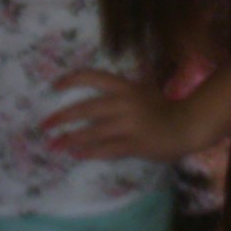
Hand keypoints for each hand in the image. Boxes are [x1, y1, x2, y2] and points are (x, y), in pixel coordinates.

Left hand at [39, 69, 199, 162]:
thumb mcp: (140, 89)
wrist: (186, 125)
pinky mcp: (135, 144)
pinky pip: (106, 150)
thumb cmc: (161, 106)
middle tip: (44, 125)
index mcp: (125, 86)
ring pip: (92, 132)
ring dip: (71, 139)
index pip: (93, 77)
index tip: (55, 86)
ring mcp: (129, 125)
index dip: (72, 80)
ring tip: (55, 144)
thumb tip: (89, 92)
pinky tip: (76, 154)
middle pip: (86, 109)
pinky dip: (89, 152)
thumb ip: (118, 90)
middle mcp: (124, 103)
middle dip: (62, 117)